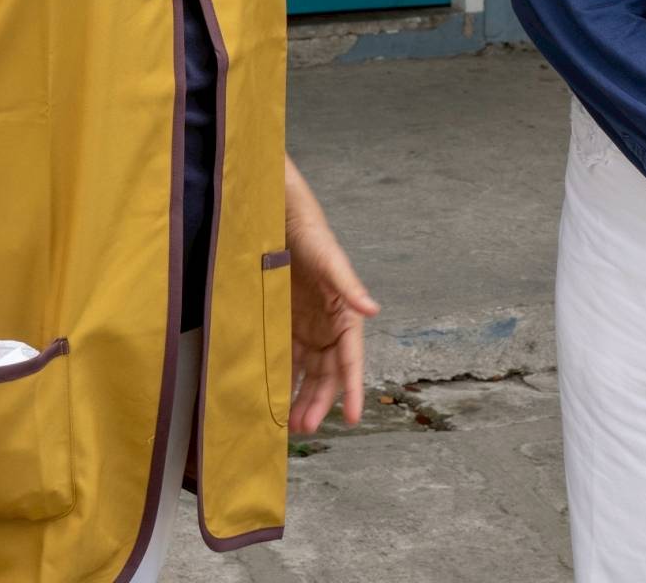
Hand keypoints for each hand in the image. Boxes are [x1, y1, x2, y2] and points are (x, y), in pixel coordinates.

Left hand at [286, 159, 380, 434]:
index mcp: (345, 315)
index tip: (352, 418)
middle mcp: (329, 327)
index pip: (351, 360)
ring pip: (308, 373)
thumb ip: (349, 286)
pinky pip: (287, 360)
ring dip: (302, 397)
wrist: (279, 218)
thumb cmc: (311, 237)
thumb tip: (373, 310)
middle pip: (328, 374)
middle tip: (305, 427)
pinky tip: (272, 397)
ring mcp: (307, 328)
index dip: (353, 389)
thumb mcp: (330, 261)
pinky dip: (283, 380)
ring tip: (289, 424)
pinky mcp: (287, 325)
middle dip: (320, 402)